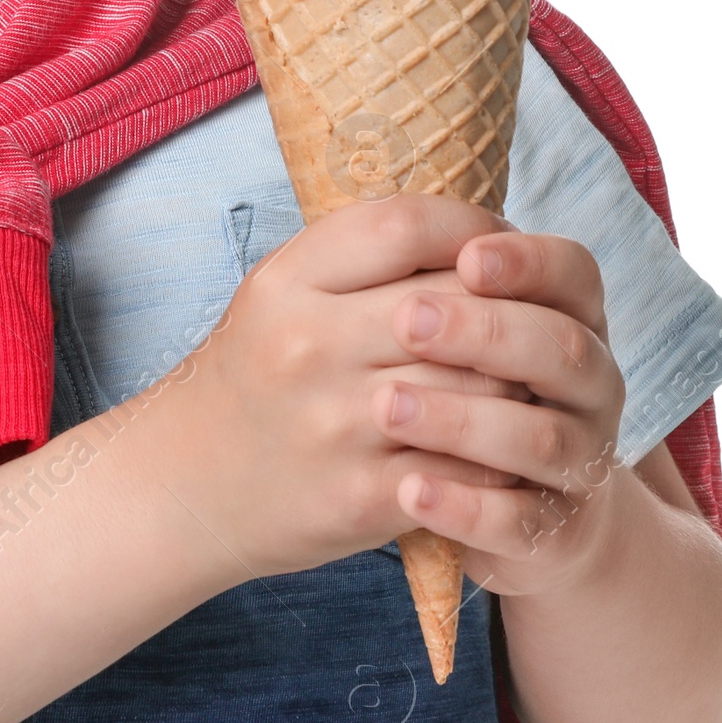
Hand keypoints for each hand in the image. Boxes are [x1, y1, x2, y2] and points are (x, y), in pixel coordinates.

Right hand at [146, 194, 526, 577]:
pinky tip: (502, 445)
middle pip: (453, 305)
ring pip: (474, 386)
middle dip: (510, 310)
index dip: (472, 229)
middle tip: (533, 316)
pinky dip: (497, 456)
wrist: (188, 483)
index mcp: (288, 281)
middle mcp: (308, 345)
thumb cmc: (255, 372)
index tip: (497, 247)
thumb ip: (363, 256)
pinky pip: (465, 467)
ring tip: (529, 379)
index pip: (407, 225)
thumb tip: (475, 232)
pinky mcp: (361, 497)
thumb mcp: (282, 292)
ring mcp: (336, 424)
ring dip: (517, 383)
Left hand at [369, 228, 626, 596]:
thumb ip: (436, 275)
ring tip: (385, 406)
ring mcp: (578, 461)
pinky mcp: (551, 530)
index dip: (528, 262)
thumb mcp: (458, 324)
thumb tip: (384, 223)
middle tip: (407, 322)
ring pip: (540, 437)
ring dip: (461, 420)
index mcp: (570, 316)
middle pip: (560, 347)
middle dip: (485, 331)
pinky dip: (466, 506)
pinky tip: (409, 490)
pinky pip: (520, 521)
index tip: (467, 258)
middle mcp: (590, 385)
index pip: (574, 272)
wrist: (514, 508)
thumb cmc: (465, 386)